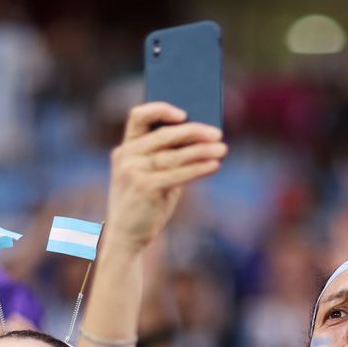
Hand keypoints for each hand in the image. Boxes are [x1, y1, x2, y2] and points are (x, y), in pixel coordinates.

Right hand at [104, 103, 227, 254]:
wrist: (127, 237)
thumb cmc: (145, 203)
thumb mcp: (151, 176)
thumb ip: (167, 157)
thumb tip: (202, 140)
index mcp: (125, 148)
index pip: (138, 116)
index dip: (161, 109)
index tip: (184, 113)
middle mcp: (126, 156)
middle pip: (164, 134)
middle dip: (194, 132)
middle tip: (217, 133)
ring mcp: (133, 171)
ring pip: (174, 155)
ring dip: (202, 151)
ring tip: (222, 148)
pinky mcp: (145, 188)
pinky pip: (178, 174)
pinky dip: (199, 168)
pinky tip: (214, 165)